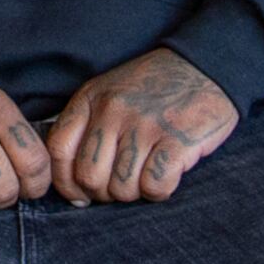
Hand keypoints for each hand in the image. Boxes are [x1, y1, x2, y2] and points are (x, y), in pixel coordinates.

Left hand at [44, 49, 237, 203]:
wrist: (204, 67)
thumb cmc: (152, 89)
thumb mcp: (109, 93)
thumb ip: (88, 128)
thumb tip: (75, 187)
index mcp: (91, 98)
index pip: (59, 150)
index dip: (66, 183)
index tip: (80, 196)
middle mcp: (113, 111)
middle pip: (89, 177)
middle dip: (105, 194)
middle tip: (122, 187)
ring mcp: (144, 125)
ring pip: (122, 188)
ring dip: (135, 193)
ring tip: (146, 177)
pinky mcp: (177, 140)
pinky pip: (155, 186)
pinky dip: (159, 191)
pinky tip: (167, 176)